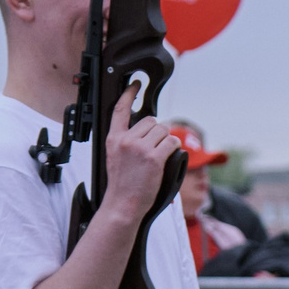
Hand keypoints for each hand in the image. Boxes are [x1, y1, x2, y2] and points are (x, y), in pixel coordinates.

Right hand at [102, 91, 179, 215]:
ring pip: (164, 130)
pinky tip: (167, 158)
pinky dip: (174, 148)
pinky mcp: (154, 158)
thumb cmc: (122, 184)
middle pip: (152, 120)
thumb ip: (126, 141)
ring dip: (167, 141)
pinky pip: (172, 142)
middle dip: (157, 132)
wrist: (122, 204)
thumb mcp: (114, 157)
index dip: (128, 94)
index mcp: (113, 139)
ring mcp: (140, 149)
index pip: (119, 110)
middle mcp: (126, 141)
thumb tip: (146, 128)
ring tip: (159, 156)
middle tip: (153, 149)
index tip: (135, 84)